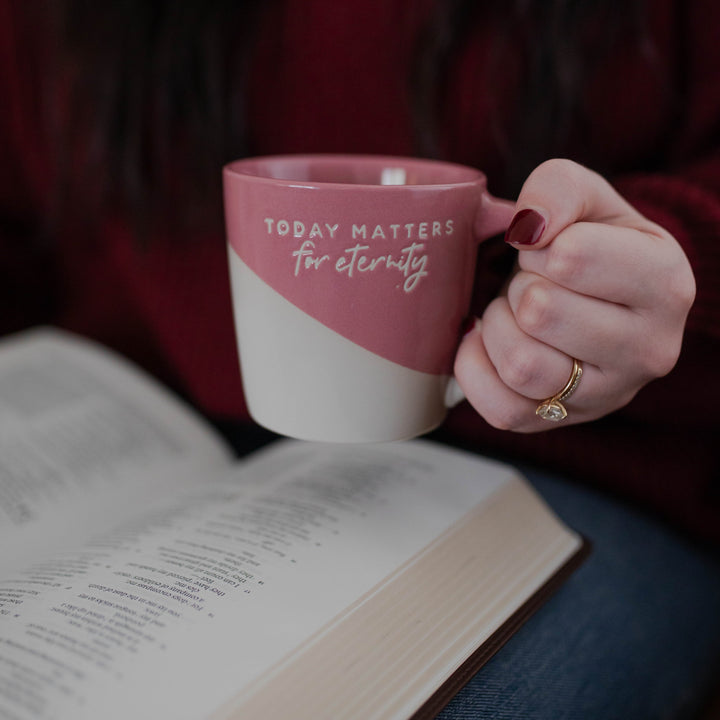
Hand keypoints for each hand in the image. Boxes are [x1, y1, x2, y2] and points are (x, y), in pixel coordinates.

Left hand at [454, 159, 695, 431]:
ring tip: (515, 314)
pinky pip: (499, 407)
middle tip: (532, 284)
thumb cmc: (590, 245)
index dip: (540, 245)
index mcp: (665, 285)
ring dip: (499, 327)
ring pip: (520, 366)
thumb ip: (557, 189)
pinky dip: (477, 368)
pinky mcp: (558, 423)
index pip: (570, 259)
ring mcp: (605, 396)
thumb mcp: (584, 199)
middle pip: (540, 313)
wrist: (592, 299)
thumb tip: (529, 227)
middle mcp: (649, 351)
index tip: (550, 249)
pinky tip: (491, 344)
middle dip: (520, 286)